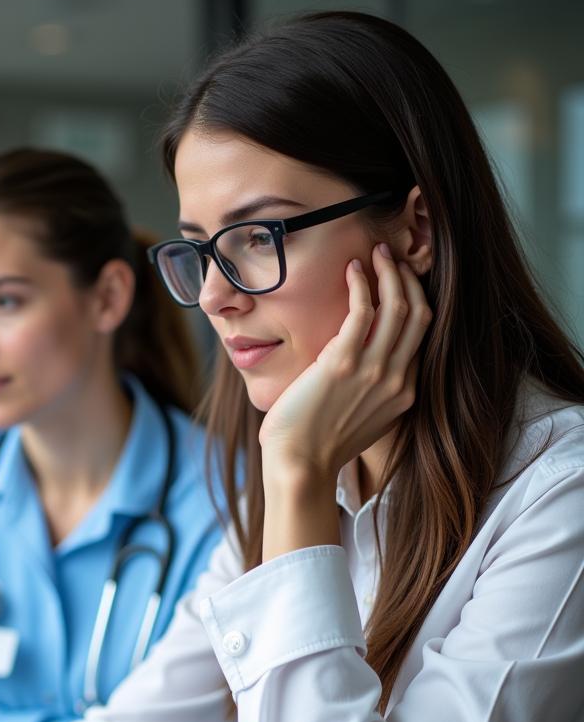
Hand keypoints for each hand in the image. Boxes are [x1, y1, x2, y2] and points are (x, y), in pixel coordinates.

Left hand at [258, 244, 431, 487]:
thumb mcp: (358, 420)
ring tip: (376, 254)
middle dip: (409, 279)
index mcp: (404, 394)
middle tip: (392, 258)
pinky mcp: (343, 364)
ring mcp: (373, 371)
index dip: (415, 300)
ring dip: (389, 273)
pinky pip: (363, 311)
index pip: (422, 335)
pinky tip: (353, 270)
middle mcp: (396, 380)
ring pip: (398, 307)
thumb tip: (357, 373)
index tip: (400, 281)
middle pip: (419, 314)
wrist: (299, 467)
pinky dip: (361, 285)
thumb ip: (369, 395)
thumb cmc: (316, 447)